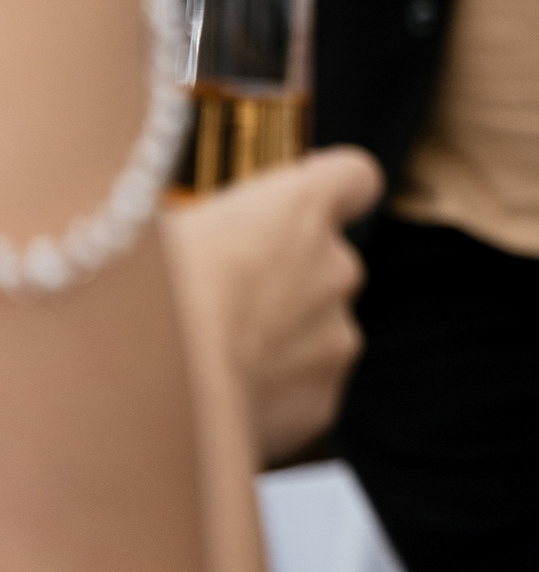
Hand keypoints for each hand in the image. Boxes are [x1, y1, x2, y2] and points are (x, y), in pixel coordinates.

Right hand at [162, 146, 382, 464]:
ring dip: (274, 342)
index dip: (333, 191)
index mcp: (302, 207)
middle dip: (281, 281)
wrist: (145, 400)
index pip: (354, 177)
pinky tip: (215, 403)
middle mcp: (337, 267)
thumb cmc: (141, 301)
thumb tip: (195, 235)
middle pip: (324, 263)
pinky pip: (298, 391)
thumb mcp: (157, 233)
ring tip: (205, 362)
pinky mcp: (322, 401)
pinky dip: (266, 397)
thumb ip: (207, 227)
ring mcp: (338, 337)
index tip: (301, 209)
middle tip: (216, 306)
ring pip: (313, 331)